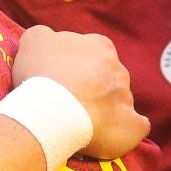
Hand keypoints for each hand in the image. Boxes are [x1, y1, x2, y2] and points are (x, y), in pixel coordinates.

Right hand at [12, 25, 148, 157]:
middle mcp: (118, 68)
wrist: (52, 111)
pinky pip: (136, 127)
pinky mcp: (131, 126)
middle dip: (94, 86)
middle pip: (109, 75)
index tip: (65, 75)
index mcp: (100, 45)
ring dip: (105, 108)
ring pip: (120, 100)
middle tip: (70, 100)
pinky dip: (127, 130)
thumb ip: (45, 36)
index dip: (79, 62)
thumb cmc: (42, 74)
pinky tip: (111, 134)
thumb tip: (49, 39)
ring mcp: (127, 97)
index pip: (95, 48)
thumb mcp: (34, 41)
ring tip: (82, 122)